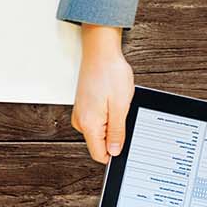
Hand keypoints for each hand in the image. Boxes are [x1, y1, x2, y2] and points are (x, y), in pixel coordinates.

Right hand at [71, 26, 132, 162]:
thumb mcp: (121, 106)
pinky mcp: (84, 108)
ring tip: (116, 103)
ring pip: (99, 132)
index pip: (100, 154)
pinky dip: (107, 115)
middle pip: (99, 143)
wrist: (100, 53)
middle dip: (115, 135)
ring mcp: (80, 114)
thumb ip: (117, 132)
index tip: (126, 143)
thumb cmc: (110, 73)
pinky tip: (111, 100)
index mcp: (89, 124)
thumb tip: (114, 151)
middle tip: (123, 114)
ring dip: (112, 123)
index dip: (114, 153)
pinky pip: (97, 121)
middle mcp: (80, 122)